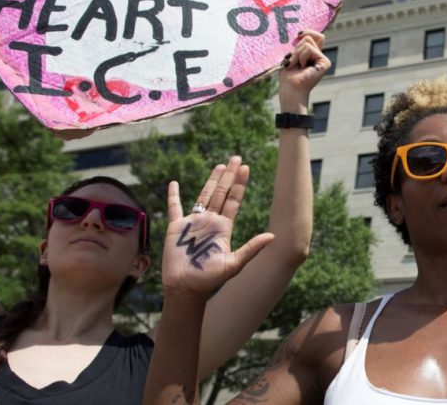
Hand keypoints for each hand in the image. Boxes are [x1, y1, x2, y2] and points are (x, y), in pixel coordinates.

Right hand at [162, 156, 273, 295]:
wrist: (186, 288)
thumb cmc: (210, 279)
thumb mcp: (234, 264)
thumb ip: (252, 248)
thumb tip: (273, 236)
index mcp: (224, 228)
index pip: (233, 201)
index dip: (240, 185)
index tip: (246, 168)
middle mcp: (210, 222)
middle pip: (221, 193)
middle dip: (229, 176)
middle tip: (236, 158)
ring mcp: (193, 223)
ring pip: (203, 196)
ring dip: (211, 181)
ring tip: (220, 166)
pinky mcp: (176, 228)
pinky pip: (174, 208)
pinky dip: (173, 196)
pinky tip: (174, 184)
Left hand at [278, 29, 329, 111]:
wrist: (290, 88)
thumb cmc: (288, 75)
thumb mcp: (292, 56)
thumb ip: (299, 45)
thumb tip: (303, 33)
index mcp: (312, 55)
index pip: (315, 36)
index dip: (308, 32)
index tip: (298, 34)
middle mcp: (319, 56)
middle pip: (309, 37)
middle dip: (296, 48)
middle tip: (292, 61)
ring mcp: (323, 59)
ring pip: (308, 42)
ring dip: (297, 54)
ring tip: (296, 66)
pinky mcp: (325, 62)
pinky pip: (310, 49)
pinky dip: (301, 57)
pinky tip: (302, 67)